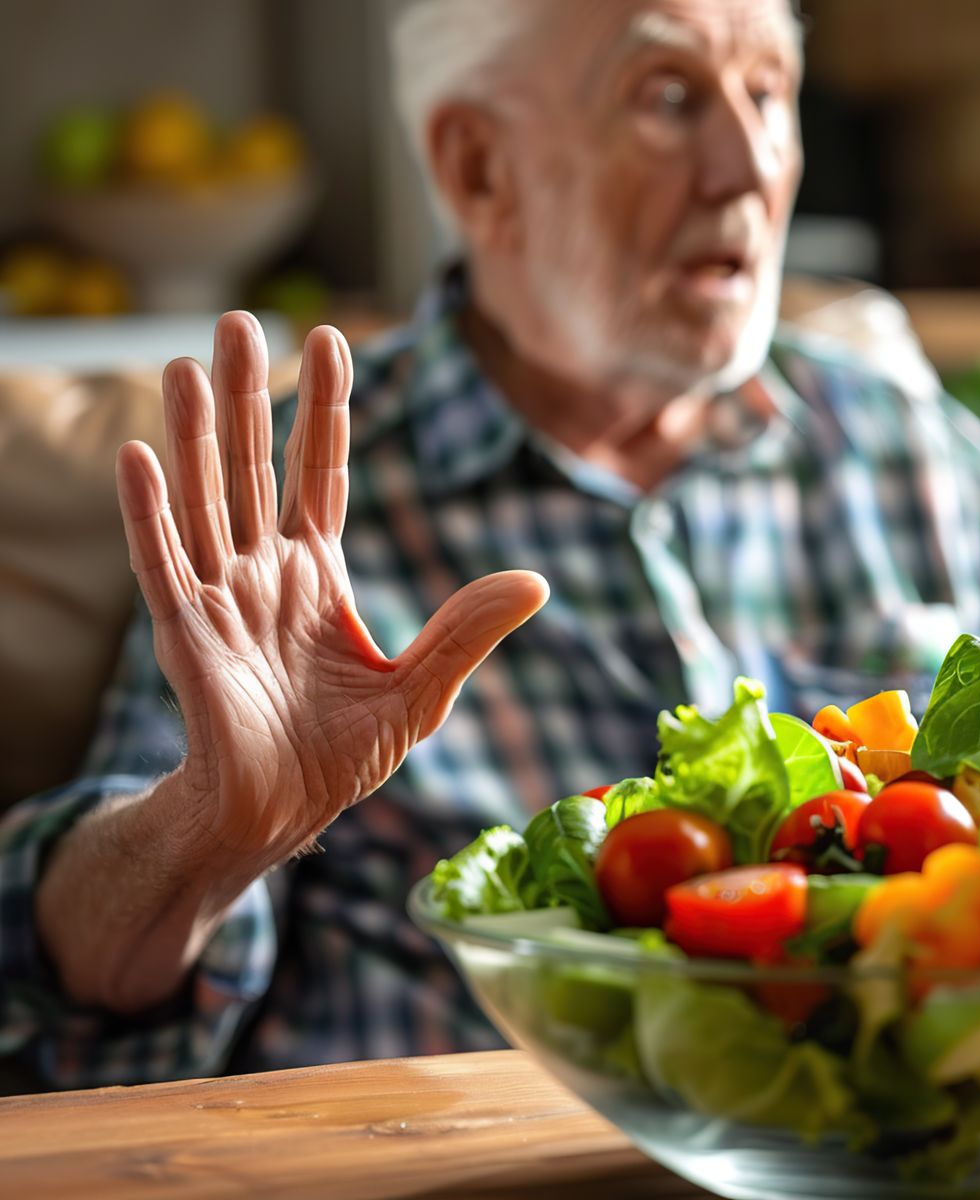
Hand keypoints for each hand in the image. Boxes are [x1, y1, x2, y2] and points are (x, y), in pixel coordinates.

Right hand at [116, 312, 545, 873]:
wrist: (281, 817)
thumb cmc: (342, 755)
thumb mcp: (420, 689)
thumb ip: (466, 630)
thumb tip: (536, 580)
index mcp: (317, 576)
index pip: (319, 473)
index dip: (322, 408)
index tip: (329, 337)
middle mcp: (264, 574)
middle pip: (253, 467)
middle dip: (246, 395)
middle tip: (237, 318)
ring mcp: (221, 599)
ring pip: (205, 499)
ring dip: (194, 433)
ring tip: (185, 362)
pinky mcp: (186, 637)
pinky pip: (163, 564)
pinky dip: (151, 512)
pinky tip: (141, 455)